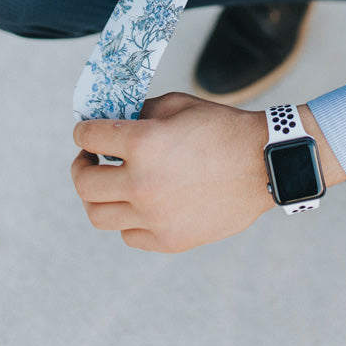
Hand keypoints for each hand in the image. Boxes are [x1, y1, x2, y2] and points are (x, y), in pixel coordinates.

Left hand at [71, 92, 275, 252]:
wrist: (263, 163)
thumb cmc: (221, 128)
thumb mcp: (176, 105)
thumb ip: (138, 114)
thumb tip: (110, 122)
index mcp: (142, 144)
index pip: (89, 137)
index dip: (84, 130)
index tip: (87, 131)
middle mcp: (142, 184)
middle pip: (84, 182)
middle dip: (82, 165)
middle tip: (90, 158)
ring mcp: (154, 217)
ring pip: (99, 215)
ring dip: (97, 196)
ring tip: (109, 184)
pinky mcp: (169, 240)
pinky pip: (129, 234)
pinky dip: (126, 218)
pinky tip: (139, 203)